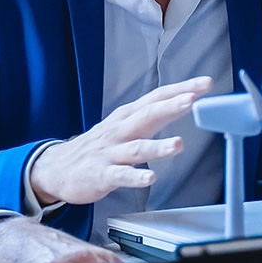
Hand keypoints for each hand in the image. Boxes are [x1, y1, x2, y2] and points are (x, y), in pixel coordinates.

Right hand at [28, 76, 212, 205]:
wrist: (57, 168)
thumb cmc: (97, 147)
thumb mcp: (122, 125)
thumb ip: (149, 116)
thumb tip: (181, 104)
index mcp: (127, 117)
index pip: (157, 98)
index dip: (181, 90)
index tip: (205, 84)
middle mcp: (120, 131)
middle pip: (148, 115)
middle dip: (171, 107)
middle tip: (193, 100)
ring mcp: (110, 153)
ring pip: (137, 148)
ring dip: (157, 146)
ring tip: (177, 144)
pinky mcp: (101, 175)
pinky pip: (121, 176)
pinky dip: (136, 177)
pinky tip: (150, 178)